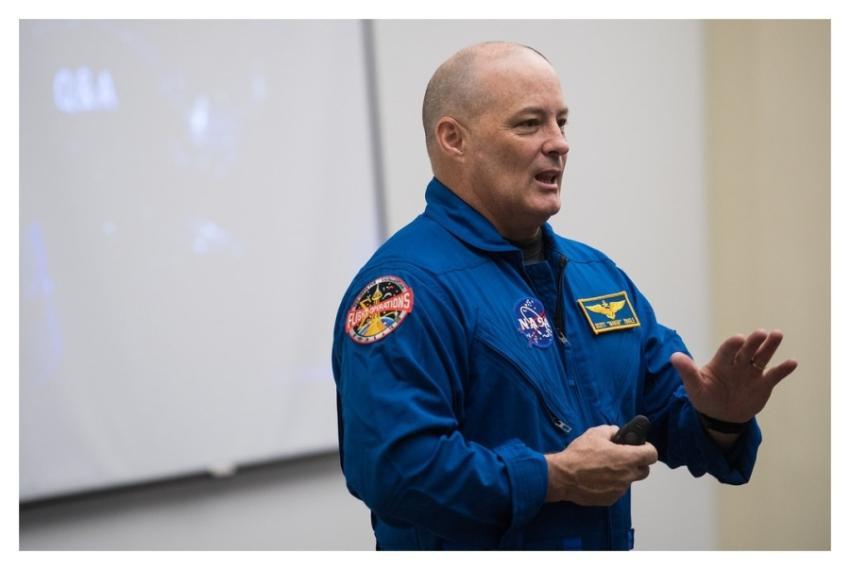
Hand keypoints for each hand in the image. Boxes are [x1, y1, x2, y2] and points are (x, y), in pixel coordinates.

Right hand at [544, 425, 657, 505]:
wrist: (562, 476)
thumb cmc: (578, 455)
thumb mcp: (594, 434)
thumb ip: (611, 431)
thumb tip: (616, 432)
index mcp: (627, 458)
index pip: (652, 455)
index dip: (648, 449)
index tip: (641, 447)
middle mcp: (627, 476)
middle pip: (644, 471)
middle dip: (637, 463)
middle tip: (623, 457)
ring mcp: (619, 490)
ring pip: (628, 481)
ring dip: (622, 474)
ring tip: (604, 468)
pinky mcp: (610, 499)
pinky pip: (616, 490)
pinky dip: (611, 484)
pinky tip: (597, 478)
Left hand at [670, 329, 797, 422]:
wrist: (720, 416)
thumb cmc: (705, 397)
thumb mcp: (694, 386)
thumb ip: (687, 371)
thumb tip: (674, 357)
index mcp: (721, 361)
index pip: (727, 350)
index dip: (733, 344)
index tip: (739, 339)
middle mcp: (738, 363)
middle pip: (747, 349)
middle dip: (754, 341)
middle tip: (761, 332)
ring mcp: (752, 372)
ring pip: (762, 356)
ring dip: (770, 346)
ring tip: (777, 334)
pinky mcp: (763, 384)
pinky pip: (774, 375)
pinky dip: (783, 369)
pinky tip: (792, 362)